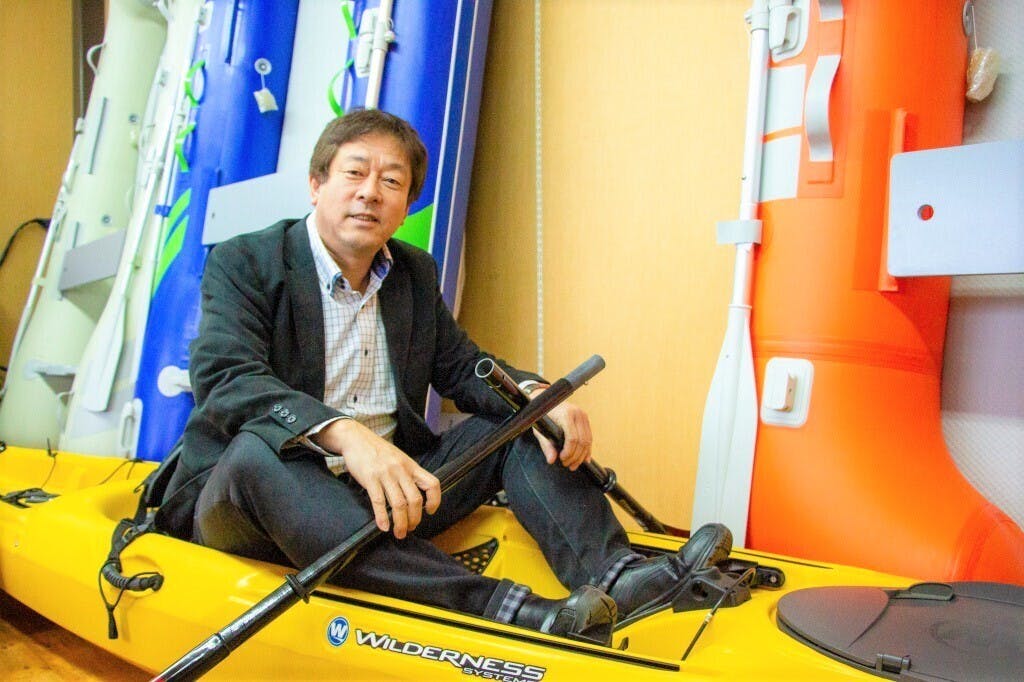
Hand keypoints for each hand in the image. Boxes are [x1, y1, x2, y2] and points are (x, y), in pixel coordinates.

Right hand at [316, 419, 440, 538]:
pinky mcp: (370, 479)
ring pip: (399, 504)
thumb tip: (415, 496)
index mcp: (411, 466)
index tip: (430, 511)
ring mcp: (386, 474)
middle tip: (410, 529)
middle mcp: (401, 470)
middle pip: (415, 500)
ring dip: (400, 523)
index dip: (435, 500)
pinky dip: (382, 517)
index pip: (432, 484)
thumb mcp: (399, 459)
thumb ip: (408, 474)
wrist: (356, 438)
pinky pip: (379, 502)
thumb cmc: (378, 451)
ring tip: (399, 533)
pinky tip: (383, 527)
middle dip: (414, 519)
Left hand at [528, 388, 592, 470]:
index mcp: (566, 415)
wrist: (546, 400)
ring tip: (573, 465)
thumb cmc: (542, 415)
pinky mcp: (585, 419)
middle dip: (576, 456)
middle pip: (582, 441)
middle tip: (567, 465)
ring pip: (588, 440)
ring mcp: (583, 415)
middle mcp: (577, 414)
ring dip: (582, 456)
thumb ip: (546, 445)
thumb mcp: (540, 430)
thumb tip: (551, 460)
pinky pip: (589, 437)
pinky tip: (584, 459)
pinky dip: (587, 450)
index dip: (569, 452)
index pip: (572, 438)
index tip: (562, 459)